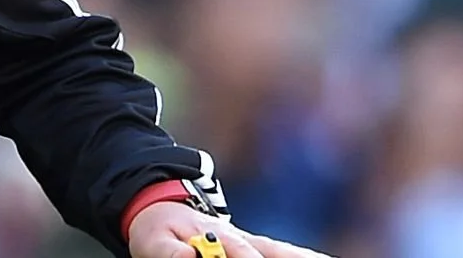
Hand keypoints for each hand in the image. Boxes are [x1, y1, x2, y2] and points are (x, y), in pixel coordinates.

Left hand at [127, 201, 335, 257]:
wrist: (159, 209)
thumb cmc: (158, 231)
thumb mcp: (155, 243)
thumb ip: (171, 253)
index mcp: (219, 238)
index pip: (243, 254)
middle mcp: (243, 240)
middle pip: (274, 252)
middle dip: (296, 257)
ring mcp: (253, 244)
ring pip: (285, 251)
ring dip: (307, 256)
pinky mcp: (258, 249)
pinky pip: (284, 253)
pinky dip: (305, 255)